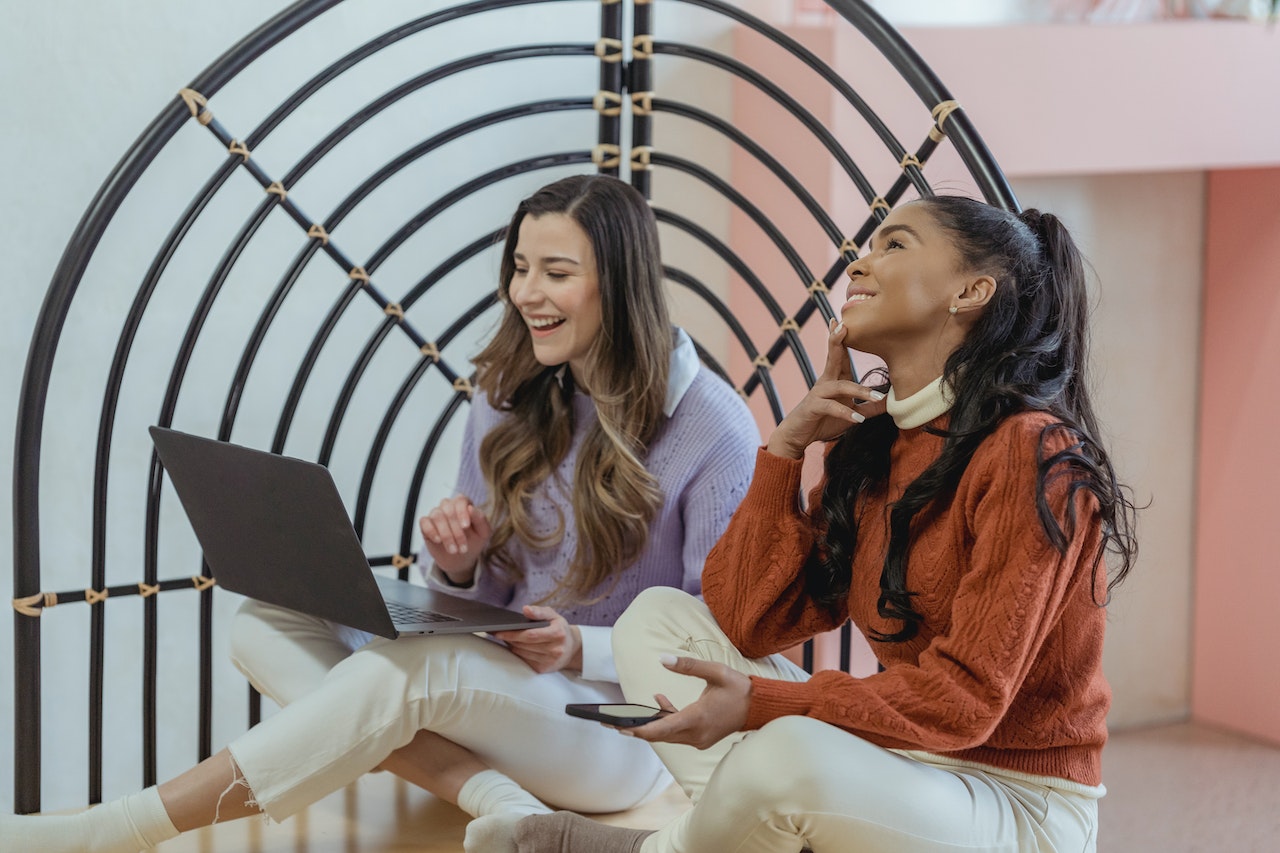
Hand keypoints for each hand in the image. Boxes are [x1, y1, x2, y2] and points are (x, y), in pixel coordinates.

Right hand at [418, 496, 490, 582]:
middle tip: (462, 548)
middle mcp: (449, 506)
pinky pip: (424, 522)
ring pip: (437, 516)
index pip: (460, 500)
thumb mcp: (483, 533)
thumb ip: (480, 519)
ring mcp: (436, 514)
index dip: (462, 512)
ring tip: (453, 550)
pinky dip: (431, 531)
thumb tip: (471, 508)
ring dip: (446, 535)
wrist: (460, 558)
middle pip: (448, 510)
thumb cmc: (474, 541)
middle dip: (456, 531)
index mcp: (464, 504)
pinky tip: (438, 540)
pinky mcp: (426, 524)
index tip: (466, 527)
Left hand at [490, 606, 582, 673]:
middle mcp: (556, 649)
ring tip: (507, 638)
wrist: (572, 648)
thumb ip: (539, 611)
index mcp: (558, 633)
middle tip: (500, 633)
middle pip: (525, 644)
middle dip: (510, 638)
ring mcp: (550, 661)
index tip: (499, 631)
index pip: (531, 634)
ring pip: (523, 653)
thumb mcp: (553, 615)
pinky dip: (518, 653)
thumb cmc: (559, 629)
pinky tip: (515, 646)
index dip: (513, 633)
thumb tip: (525, 609)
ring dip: (513, 645)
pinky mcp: (544, 669)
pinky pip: (525, 660)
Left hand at [623, 656, 751, 749]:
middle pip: (660, 735)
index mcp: (698, 718)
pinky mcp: (701, 738)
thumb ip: (689, 666)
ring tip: (627, 714)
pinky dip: (666, 720)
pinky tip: (659, 700)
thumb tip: (662, 658)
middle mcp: (697, 734)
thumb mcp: (715, 671)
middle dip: (636, 728)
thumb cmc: (738, 688)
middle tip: (611, 723)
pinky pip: (677, 733)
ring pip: (667, 735)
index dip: (640, 729)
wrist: (758, 707)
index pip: (662, 729)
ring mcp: (699, 739)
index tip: (621, 727)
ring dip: (650, 724)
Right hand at [766, 318, 886, 459]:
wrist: (797, 436)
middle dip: (837, 341)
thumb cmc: (823, 421)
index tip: (843, 321)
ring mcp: (818, 394)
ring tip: (876, 397)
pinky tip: (857, 419)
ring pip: (840, 386)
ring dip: (859, 390)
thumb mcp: (850, 413)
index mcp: (834, 379)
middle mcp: (825, 382)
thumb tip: (889, 402)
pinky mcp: (813, 408)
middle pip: (833, 358)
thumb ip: (868, 408)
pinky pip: (831, 408)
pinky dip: (845, 413)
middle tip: (842, 325)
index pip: (840, 356)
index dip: (842, 338)